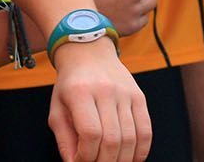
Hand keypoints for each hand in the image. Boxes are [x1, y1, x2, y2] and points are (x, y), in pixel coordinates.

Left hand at [47, 39, 151, 161]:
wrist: (89, 53)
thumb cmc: (70, 85)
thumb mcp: (57, 109)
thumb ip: (64, 140)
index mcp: (80, 92)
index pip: (90, 133)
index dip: (87, 156)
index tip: (81, 160)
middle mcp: (105, 90)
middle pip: (112, 139)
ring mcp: (125, 92)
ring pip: (130, 138)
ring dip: (122, 160)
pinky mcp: (139, 96)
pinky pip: (146, 129)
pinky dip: (141, 150)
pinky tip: (132, 159)